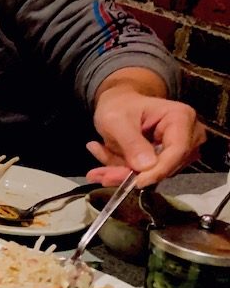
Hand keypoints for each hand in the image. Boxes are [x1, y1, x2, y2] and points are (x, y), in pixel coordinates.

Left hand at [86, 88, 204, 186]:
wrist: (118, 105)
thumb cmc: (119, 106)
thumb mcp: (116, 120)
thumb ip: (130, 142)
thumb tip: (146, 167)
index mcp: (181, 117)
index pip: (178, 150)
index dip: (159, 169)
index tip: (137, 182)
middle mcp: (189, 135)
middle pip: (167, 166)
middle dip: (134, 174)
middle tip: (103, 177)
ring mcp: (181, 150)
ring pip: (155, 173)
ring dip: (125, 174)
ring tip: (99, 172)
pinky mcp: (168, 161)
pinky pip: (147, 174)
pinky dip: (125, 173)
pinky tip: (105, 170)